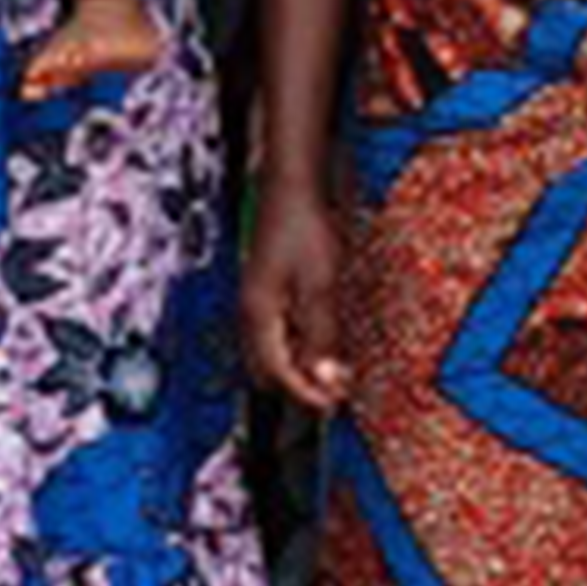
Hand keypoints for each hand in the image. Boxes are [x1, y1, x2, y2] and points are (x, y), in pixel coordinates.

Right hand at [243, 187, 354, 410]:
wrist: (291, 182)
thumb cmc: (303, 224)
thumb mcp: (321, 283)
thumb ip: (322, 335)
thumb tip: (326, 379)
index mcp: (258, 314)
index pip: (278, 373)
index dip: (307, 394)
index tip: (335, 404)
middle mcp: (251, 312)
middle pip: (267, 369)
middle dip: (299, 387)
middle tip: (335, 393)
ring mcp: (256, 300)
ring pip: (271, 353)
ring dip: (299, 368)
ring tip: (332, 372)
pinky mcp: (267, 289)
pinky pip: (277, 333)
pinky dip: (297, 347)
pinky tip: (319, 342)